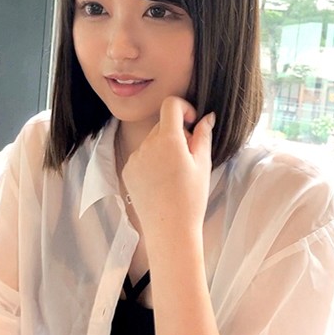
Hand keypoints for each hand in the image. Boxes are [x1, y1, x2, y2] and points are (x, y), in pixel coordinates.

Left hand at [121, 96, 215, 239]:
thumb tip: (206, 117)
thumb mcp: (202, 164)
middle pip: (162, 125)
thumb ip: (203, 135)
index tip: (191, 122)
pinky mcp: (127, 171)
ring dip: (164, 148)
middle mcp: (147, 144)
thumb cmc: (191, 198)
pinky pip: (141, 156)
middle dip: (176, 133)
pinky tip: (161, 182)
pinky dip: (152, 161)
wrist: (169, 229)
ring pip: (152, 141)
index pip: (170, 105)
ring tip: (175, 175)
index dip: (184, 108)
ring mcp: (134, 158)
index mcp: (168, 139)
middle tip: (189, 158)